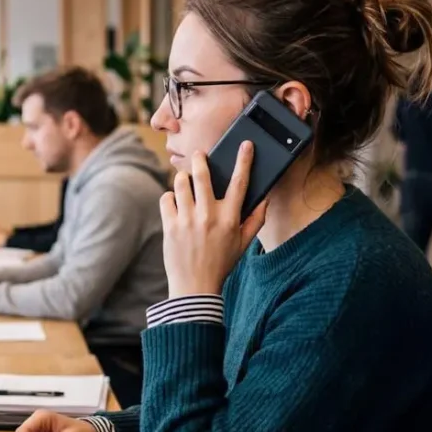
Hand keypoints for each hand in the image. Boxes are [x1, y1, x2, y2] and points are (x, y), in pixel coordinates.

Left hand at [160, 142, 266, 297]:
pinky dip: (169, 198)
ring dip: (183, 179)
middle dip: (199, 160)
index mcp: (230, 218)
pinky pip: (166, 198)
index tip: (245, 144)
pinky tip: (175, 204)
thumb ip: (255, 220)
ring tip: (185, 183)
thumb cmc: (220, 264)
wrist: (194, 287)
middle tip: (199, 156)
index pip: (240, 182)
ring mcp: (187, 220)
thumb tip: (264, 200)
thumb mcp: (243, 244)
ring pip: (181, 183)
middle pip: (203, 174)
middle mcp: (208, 216)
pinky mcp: (169, 226)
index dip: (244, 160)